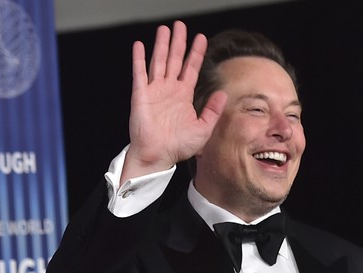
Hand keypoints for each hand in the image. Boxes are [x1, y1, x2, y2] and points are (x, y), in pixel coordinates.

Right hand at [121, 21, 226, 182]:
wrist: (158, 156)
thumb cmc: (178, 147)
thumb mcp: (203, 129)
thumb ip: (213, 111)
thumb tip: (223, 93)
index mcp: (183, 96)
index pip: (191, 69)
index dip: (196, 53)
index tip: (201, 38)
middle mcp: (169, 90)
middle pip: (175, 60)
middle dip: (178, 42)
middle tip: (181, 26)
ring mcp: (154, 91)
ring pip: (159, 61)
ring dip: (161, 45)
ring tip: (165, 29)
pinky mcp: (141, 95)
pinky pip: (140, 73)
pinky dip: (139, 59)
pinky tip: (139, 45)